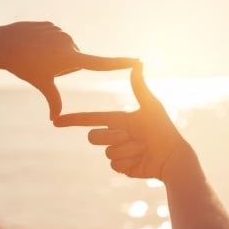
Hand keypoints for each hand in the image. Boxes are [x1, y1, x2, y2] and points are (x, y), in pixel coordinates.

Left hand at [0, 22, 137, 119]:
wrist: (3, 44)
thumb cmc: (23, 67)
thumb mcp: (41, 84)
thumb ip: (53, 100)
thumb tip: (54, 120)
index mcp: (70, 58)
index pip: (100, 63)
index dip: (120, 63)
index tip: (137, 60)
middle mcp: (70, 43)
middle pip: (75, 61)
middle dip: (63, 66)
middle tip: (43, 65)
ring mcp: (61, 32)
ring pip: (64, 50)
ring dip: (55, 55)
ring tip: (37, 55)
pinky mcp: (52, 25)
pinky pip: (55, 39)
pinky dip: (47, 44)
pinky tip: (33, 45)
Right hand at [53, 64, 186, 179]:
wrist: (173, 157)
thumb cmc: (165, 129)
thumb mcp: (151, 106)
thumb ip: (139, 86)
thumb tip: (138, 62)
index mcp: (118, 120)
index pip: (90, 119)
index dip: (72, 120)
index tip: (56, 121)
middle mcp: (115, 135)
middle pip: (93, 137)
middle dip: (110, 136)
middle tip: (128, 136)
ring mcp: (118, 152)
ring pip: (107, 152)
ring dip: (126, 150)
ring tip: (143, 148)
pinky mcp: (122, 167)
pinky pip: (115, 165)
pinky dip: (129, 162)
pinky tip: (142, 160)